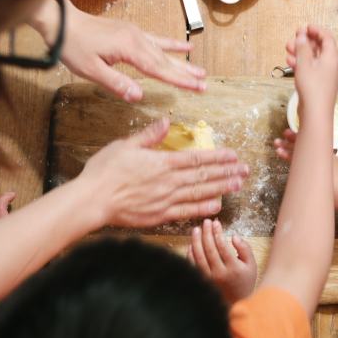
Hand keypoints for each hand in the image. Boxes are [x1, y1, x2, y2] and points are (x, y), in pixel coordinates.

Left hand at [33, 0, 205, 101]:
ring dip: (183, 62)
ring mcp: (136, 34)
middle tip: (204, 85)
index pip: (159, 69)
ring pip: (164, 51)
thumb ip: (116, 84)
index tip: (196, 88)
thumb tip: (138, 97)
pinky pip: (157, 39)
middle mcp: (137, 39)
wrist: (63, 23)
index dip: (179, 81)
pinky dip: (171, 44)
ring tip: (200, 70)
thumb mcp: (91, 71)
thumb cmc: (74, 47)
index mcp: (129, 49)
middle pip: (166, 60)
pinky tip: (184, 45)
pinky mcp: (132, 32)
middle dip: (186, 74)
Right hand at [77, 118, 249, 227]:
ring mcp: (166, 200)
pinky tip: (217, 205)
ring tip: (239, 184)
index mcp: (161, 163)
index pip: (196, 158)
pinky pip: (187, 211)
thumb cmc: (104, 172)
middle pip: (204, 176)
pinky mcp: (160, 216)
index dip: (217, 156)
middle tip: (245, 170)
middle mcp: (169, 181)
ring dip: (222, 188)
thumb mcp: (125, 145)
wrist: (92, 200)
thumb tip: (165, 122)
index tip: (233, 155)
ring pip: (200, 193)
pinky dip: (203, 208)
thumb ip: (148, 136)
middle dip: (227, 172)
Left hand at [187, 219, 256, 302]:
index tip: (216, 222)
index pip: (223, 246)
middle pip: (210, 249)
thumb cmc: (245, 280)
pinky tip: (191, 244)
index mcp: (233, 268)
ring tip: (196, 229)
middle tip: (206, 222)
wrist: (237, 301)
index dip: (217, 232)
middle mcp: (220, 273)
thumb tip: (234, 236)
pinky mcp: (202, 280)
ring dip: (196, 241)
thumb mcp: (251, 265)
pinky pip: (193, 265)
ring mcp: (209, 278)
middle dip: (206, 233)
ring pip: (199, 256)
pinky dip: (191, 254)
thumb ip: (245, 249)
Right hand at [274, 129, 337, 209]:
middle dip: (289, 145)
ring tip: (286, 135)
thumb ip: (310, 193)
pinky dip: (309, 143)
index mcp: (318, 171)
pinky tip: (302, 139)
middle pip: (303, 150)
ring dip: (298, 140)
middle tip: (276, 142)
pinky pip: (318, 148)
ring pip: (310, 146)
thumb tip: (295, 194)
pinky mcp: (332, 158)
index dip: (288, 155)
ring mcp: (327, 157)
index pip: (300, 160)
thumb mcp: (324, 199)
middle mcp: (322, 161)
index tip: (278, 150)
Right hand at [285, 25, 337, 119]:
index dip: (316, 30)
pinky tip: (290, 63)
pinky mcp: (319, 85)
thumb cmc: (312, 87)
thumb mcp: (304, 64)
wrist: (315, 113)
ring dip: (301, 53)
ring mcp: (325, 76)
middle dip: (305, 42)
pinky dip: (302, 64)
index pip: (327, 38)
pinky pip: (311, 70)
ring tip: (287, 49)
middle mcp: (331, 65)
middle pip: (320, 48)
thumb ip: (302, 48)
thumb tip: (301, 35)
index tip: (305, 27)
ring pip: (313, 59)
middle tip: (293, 38)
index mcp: (331, 58)